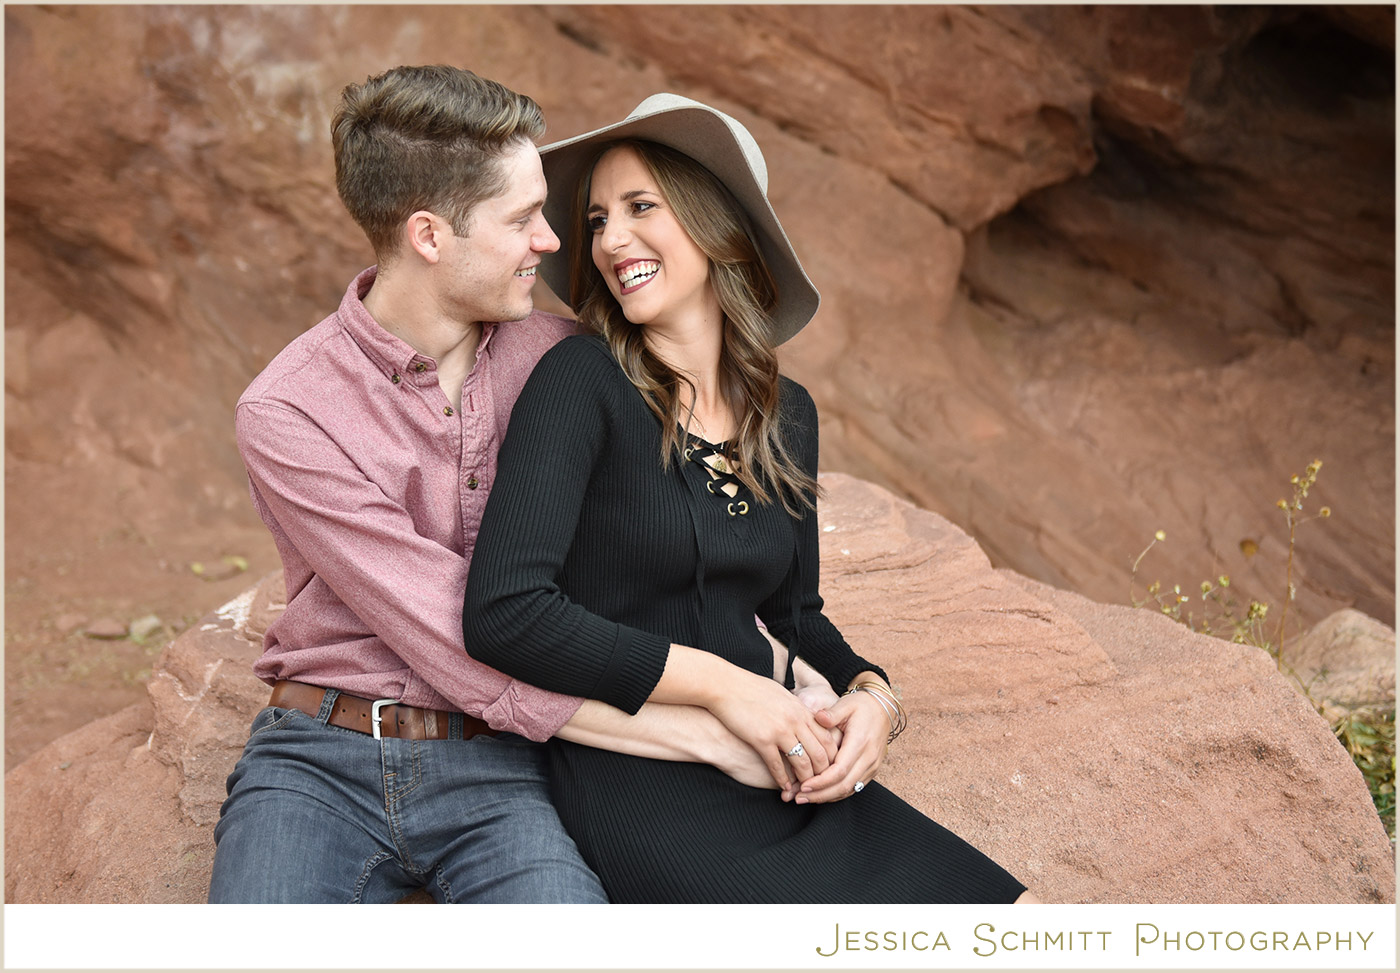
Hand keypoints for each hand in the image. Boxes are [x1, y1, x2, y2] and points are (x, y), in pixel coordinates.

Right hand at [706, 667, 838, 789]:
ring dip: (804, 780)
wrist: (724, 685)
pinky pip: (777, 766)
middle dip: (822, 773)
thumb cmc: (750, 688)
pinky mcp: (761, 739)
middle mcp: (795, 720)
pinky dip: (782, 780)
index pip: (827, 738)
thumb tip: (805, 718)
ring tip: (803, 790)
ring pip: (802, 762)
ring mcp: (779, 730)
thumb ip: (795, 709)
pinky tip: (783, 787)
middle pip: (819, 753)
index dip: (831, 757)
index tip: (828, 769)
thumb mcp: (781, 695)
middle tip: (819, 785)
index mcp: (801, 709)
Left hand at [791, 690, 890, 803]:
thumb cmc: (861, 705)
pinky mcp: (872, 770)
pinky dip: (837, 793)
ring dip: (827, 797)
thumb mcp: (846, 704)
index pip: (840, 770)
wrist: (883, 708)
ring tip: (805, 798)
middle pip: (844, 785)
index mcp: (860, 743)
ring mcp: (872, 766)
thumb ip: (832, 713)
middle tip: (798, 797)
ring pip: (849, 790)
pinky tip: (820, 794)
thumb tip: (819, 717)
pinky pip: (854, 787)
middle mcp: (868, 758)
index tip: (803, 785)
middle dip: (820, 795)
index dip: (821, 781)